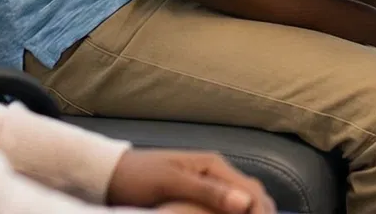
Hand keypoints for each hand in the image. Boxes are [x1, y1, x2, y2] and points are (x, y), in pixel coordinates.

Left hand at [104, 149, 272, 213]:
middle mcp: (216, 171)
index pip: (252, 190)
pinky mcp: (200, 192)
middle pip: (254, 192)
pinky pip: (229, 204)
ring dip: (254, 213)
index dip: (262, 212)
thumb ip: (207, 191)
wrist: (111, 175)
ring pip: (245, 198)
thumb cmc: (137, 177)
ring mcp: (209, 181)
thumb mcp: (170, 183)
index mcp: (213, 165)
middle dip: (264, 212)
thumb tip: (244, 203)